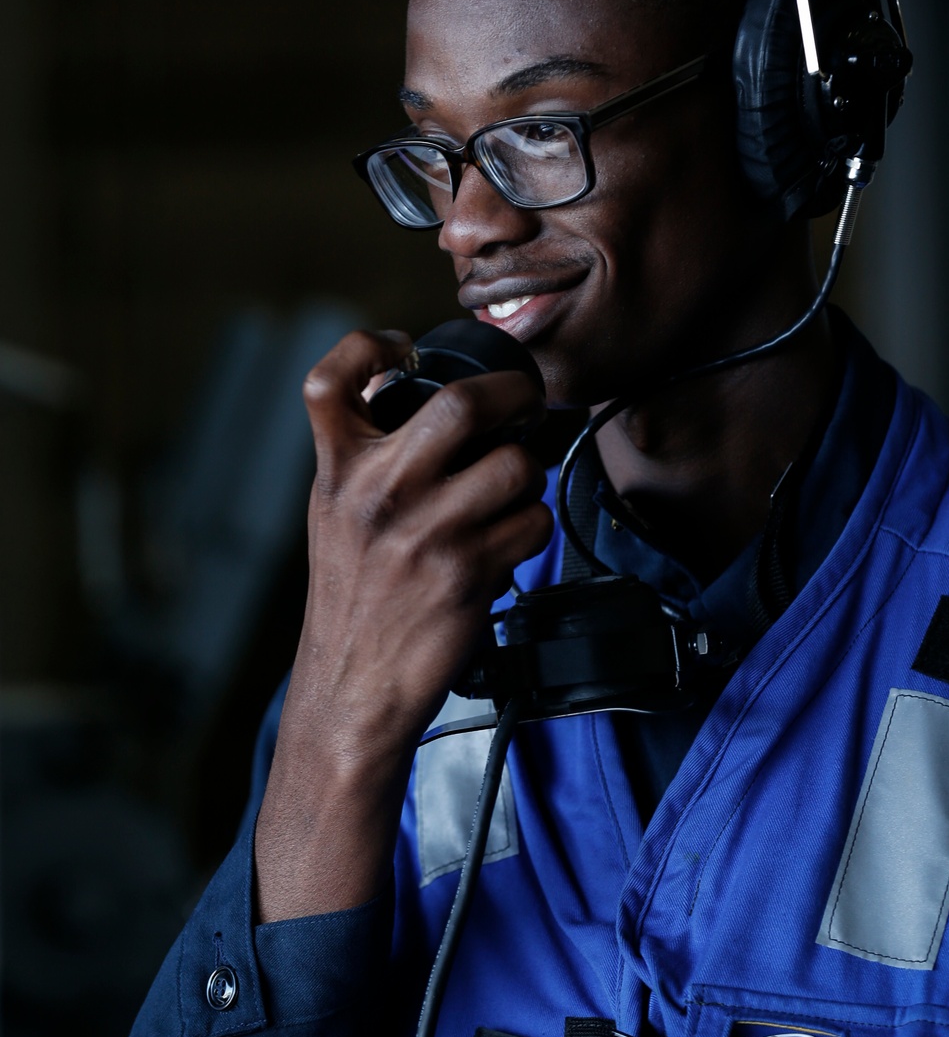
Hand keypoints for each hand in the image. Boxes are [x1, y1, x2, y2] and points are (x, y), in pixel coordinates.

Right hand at [255, 328, 551, 918]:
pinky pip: (532, 523)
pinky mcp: (468, 573)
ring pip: (517, 466)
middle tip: (524, 400)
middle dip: (513, 394)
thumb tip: (427, 399)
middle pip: (463, 403)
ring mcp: (425, 531)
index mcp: (338, 473)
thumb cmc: (352, 601)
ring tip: (508, 500)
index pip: (329, 380)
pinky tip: (505, 547)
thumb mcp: (335, 516)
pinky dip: (531, 530)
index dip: (368, 346)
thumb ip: (367, 459)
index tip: (400, 347)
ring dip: (528, 479)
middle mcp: (378, 494)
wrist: (352, 690)